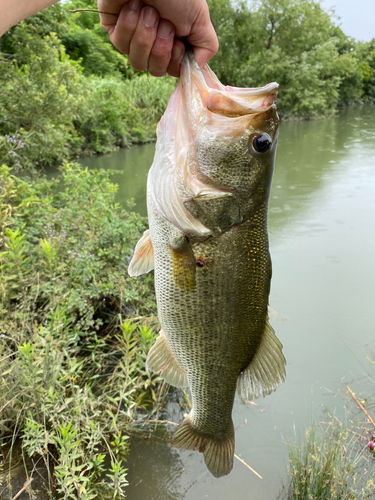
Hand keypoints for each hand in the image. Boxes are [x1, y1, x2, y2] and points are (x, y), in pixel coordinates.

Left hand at [97, 0, 218, 76]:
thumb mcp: (200, 19)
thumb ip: (206, 47)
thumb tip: (198, 68)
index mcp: (174, 42)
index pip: (172, 71)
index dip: (174, 59)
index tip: (178, 40)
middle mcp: (154, 43)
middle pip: (155, 70)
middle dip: (161, 46)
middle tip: (164, 20)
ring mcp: (133, 38)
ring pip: (137, 61)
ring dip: (146, 34)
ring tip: (149, 9)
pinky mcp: (114, 30)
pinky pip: (121, 44)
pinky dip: (129, 24)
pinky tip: (133, 6)